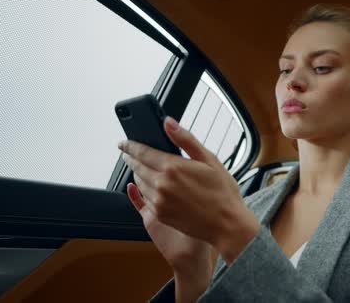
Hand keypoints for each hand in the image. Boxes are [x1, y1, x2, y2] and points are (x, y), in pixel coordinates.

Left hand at [119, 116, 259, 263]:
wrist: (226, 226)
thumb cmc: (223, 193)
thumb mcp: (209, 160)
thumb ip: (185, 140)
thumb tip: (168, 123)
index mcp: (173, 168)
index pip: (142, 152)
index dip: (130, 146)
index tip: (124, 143)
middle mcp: (162, 185)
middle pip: (137, 167)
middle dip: (131, 158)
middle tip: (129, 153)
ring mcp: (159, 201)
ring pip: (139, 183)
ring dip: (137, 173)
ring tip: (140, 168)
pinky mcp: (159, 215)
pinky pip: (144, 198)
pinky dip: (143, 189)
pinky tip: (150, 186)